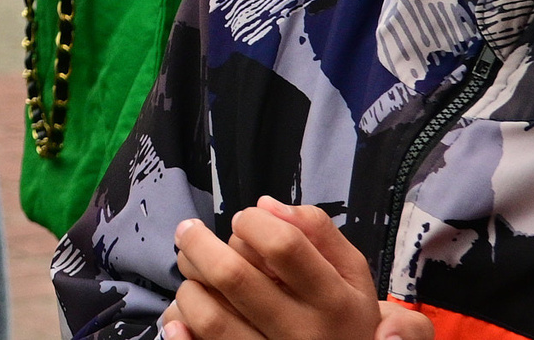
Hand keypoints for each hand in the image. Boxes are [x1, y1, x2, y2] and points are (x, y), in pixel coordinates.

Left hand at [160, 198, 386, 339]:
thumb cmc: (342, 316)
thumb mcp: (352, 273)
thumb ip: (318, 231)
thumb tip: (266, 206)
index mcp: (333, 301)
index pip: (282, 246)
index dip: (253, 221)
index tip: (243, 220)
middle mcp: (303, 333)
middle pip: (233, 276)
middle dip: (199, 243)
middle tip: (189, 232)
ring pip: (209, 315)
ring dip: (190, 285)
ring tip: (193, 274)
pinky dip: (180, 325)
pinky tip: (184, 313)